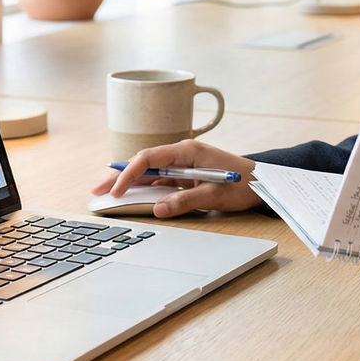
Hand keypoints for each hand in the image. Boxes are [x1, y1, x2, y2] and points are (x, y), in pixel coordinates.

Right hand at [91, 139, 263, 217]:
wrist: (262, 183)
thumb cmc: (242, 184)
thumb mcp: (213, 195)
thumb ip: (184, 201)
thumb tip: (157, 209)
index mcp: (186, 151)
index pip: (148, 158)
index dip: (128, 174)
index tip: (116, 190)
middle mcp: (181, 154)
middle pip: (143, 164)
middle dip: (120, 177)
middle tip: (97, 190)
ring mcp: (183, 165)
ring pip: (149, 173)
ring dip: (129, 183)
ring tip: (107, 195)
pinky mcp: (186, 175)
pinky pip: (160, 182)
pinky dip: (144, 189)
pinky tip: (131, 198)